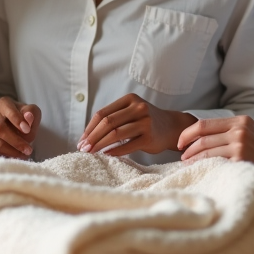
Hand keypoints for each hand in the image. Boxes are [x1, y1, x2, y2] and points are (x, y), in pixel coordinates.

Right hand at [0, 96, 40, 158]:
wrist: (18, 128)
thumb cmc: (25, 118)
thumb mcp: (33, 112)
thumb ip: (31, 113)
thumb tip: (28, 117)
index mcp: (3, 104)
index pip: (7, 110)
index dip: (16, 120)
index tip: (27, 130)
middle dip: (15, 141)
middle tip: (28, 149)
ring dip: (12, 151)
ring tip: (25, 155)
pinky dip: (5, 157)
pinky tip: (16, 158)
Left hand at [78, 93, 196, 156]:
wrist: (171, 127)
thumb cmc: (145, 121)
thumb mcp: (131, 112)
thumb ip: (113, 118)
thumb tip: (87, 136)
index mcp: (129, 99)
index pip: (102, 113)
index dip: (89, 128)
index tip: (81, 140)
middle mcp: (138, 108)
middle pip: (108, 122)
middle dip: (92, 137)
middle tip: (83, 149)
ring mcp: (145, 122)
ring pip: (116, 133)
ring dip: (100, 144)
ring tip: (91, 152)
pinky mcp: (150, 137)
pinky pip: (128, 145)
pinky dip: (115, 151)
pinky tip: (107, 155)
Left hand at [177, 115, 253, 185]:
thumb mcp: (251, 133)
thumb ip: (231, 131)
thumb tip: (202, 139)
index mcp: (240, 121)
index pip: (204, 124)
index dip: (187, 134)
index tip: (180, 143)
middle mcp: (239, 130)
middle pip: (202, 138)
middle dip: (187, 149)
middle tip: (181, 158)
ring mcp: (240, 145)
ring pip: (205, 151)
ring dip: (192, 159)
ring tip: (186, 166)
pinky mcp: (241, 160)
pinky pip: (215, 162)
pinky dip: (204, 167)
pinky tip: (200, 171)